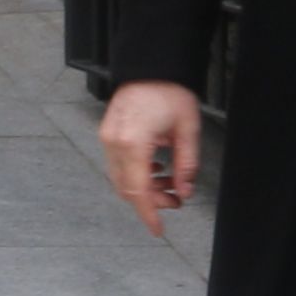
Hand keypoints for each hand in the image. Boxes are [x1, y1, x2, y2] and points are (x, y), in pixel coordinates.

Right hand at [98, 80, 200, 236]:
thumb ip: (186, 165)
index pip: (138, 191)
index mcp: (133, 143)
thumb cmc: (169, 91)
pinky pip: (118, 164)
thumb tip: (185, 191)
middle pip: (128, 188)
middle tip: (176, 200)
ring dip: (145, 187)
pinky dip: (136, 173)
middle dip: (151, 201)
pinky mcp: (108, 133)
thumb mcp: (187, 130)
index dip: (149, 213)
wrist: (151, 65)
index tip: (158, 229)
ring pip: (121, 178)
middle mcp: (114, 143)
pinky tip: (156, 169)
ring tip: (170, 184)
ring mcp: (107, 138)